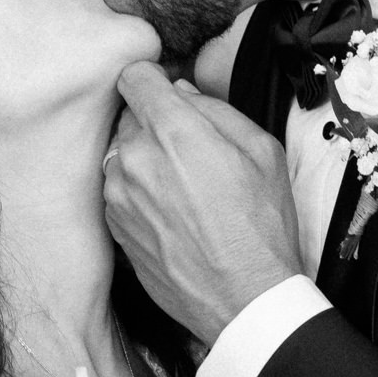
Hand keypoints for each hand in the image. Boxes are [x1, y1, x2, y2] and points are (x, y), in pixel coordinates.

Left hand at [103, 60, 307, 342]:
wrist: (243, 299)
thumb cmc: (260, 228)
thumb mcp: (262, 151)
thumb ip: (217, 111)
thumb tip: (185, 95)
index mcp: (173, 131)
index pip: (134, 76)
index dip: (153, 81)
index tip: (168, 94)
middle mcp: (135, 158)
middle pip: (128, 117)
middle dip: (154, 124)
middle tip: (190, 150)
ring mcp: (118, 196)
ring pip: (121, 155)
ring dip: (144, 161)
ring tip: (182, 188)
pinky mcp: (114, 227)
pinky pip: (118, 191)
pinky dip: (137, 193)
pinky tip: (171, 214)